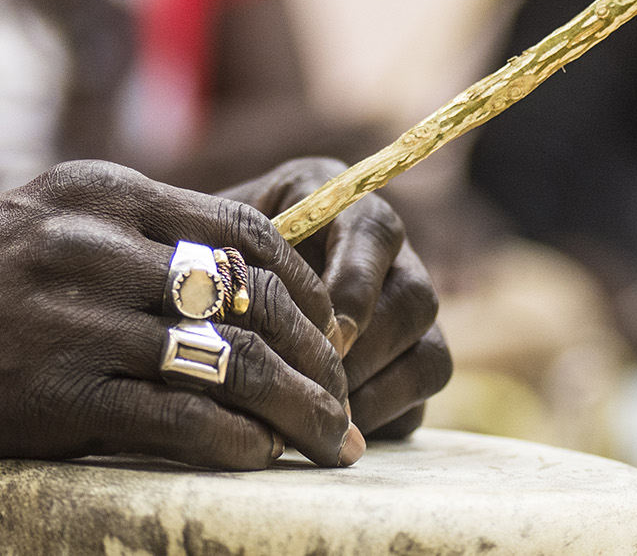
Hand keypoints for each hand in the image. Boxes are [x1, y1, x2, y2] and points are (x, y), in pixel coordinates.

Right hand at [0, 161, 357, 494]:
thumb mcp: (41, 223)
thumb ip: (132, 231)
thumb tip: (239, 263)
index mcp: (97, 191)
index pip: (241, 228)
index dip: (304, 282)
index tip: (331, 325)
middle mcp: (90, 243)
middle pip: (247, 294)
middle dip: (313, 353)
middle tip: (344, 395)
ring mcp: (73, 318)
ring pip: (227, 359)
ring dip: (293, 407)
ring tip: (328, 440)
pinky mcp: (54, 393)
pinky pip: (177, 416)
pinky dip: (235, 441)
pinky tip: (262, 458)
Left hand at [220, 158, 450, 439]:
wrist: (215, 292)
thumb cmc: (207, 261)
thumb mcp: (213, 241)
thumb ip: (233, 258)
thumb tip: (239, 299)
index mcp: (344, 210)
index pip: (376, 231)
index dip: (356, 283)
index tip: (326, 330)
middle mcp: (390, 260)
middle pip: (415, 298)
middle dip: (367, 349)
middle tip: (313, 380)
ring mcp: (406, 317)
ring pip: (428, 353)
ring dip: (374, 389)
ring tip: (317, 410)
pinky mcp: (408, 368)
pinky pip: (417, 399)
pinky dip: (379, 417)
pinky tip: (326, 426)